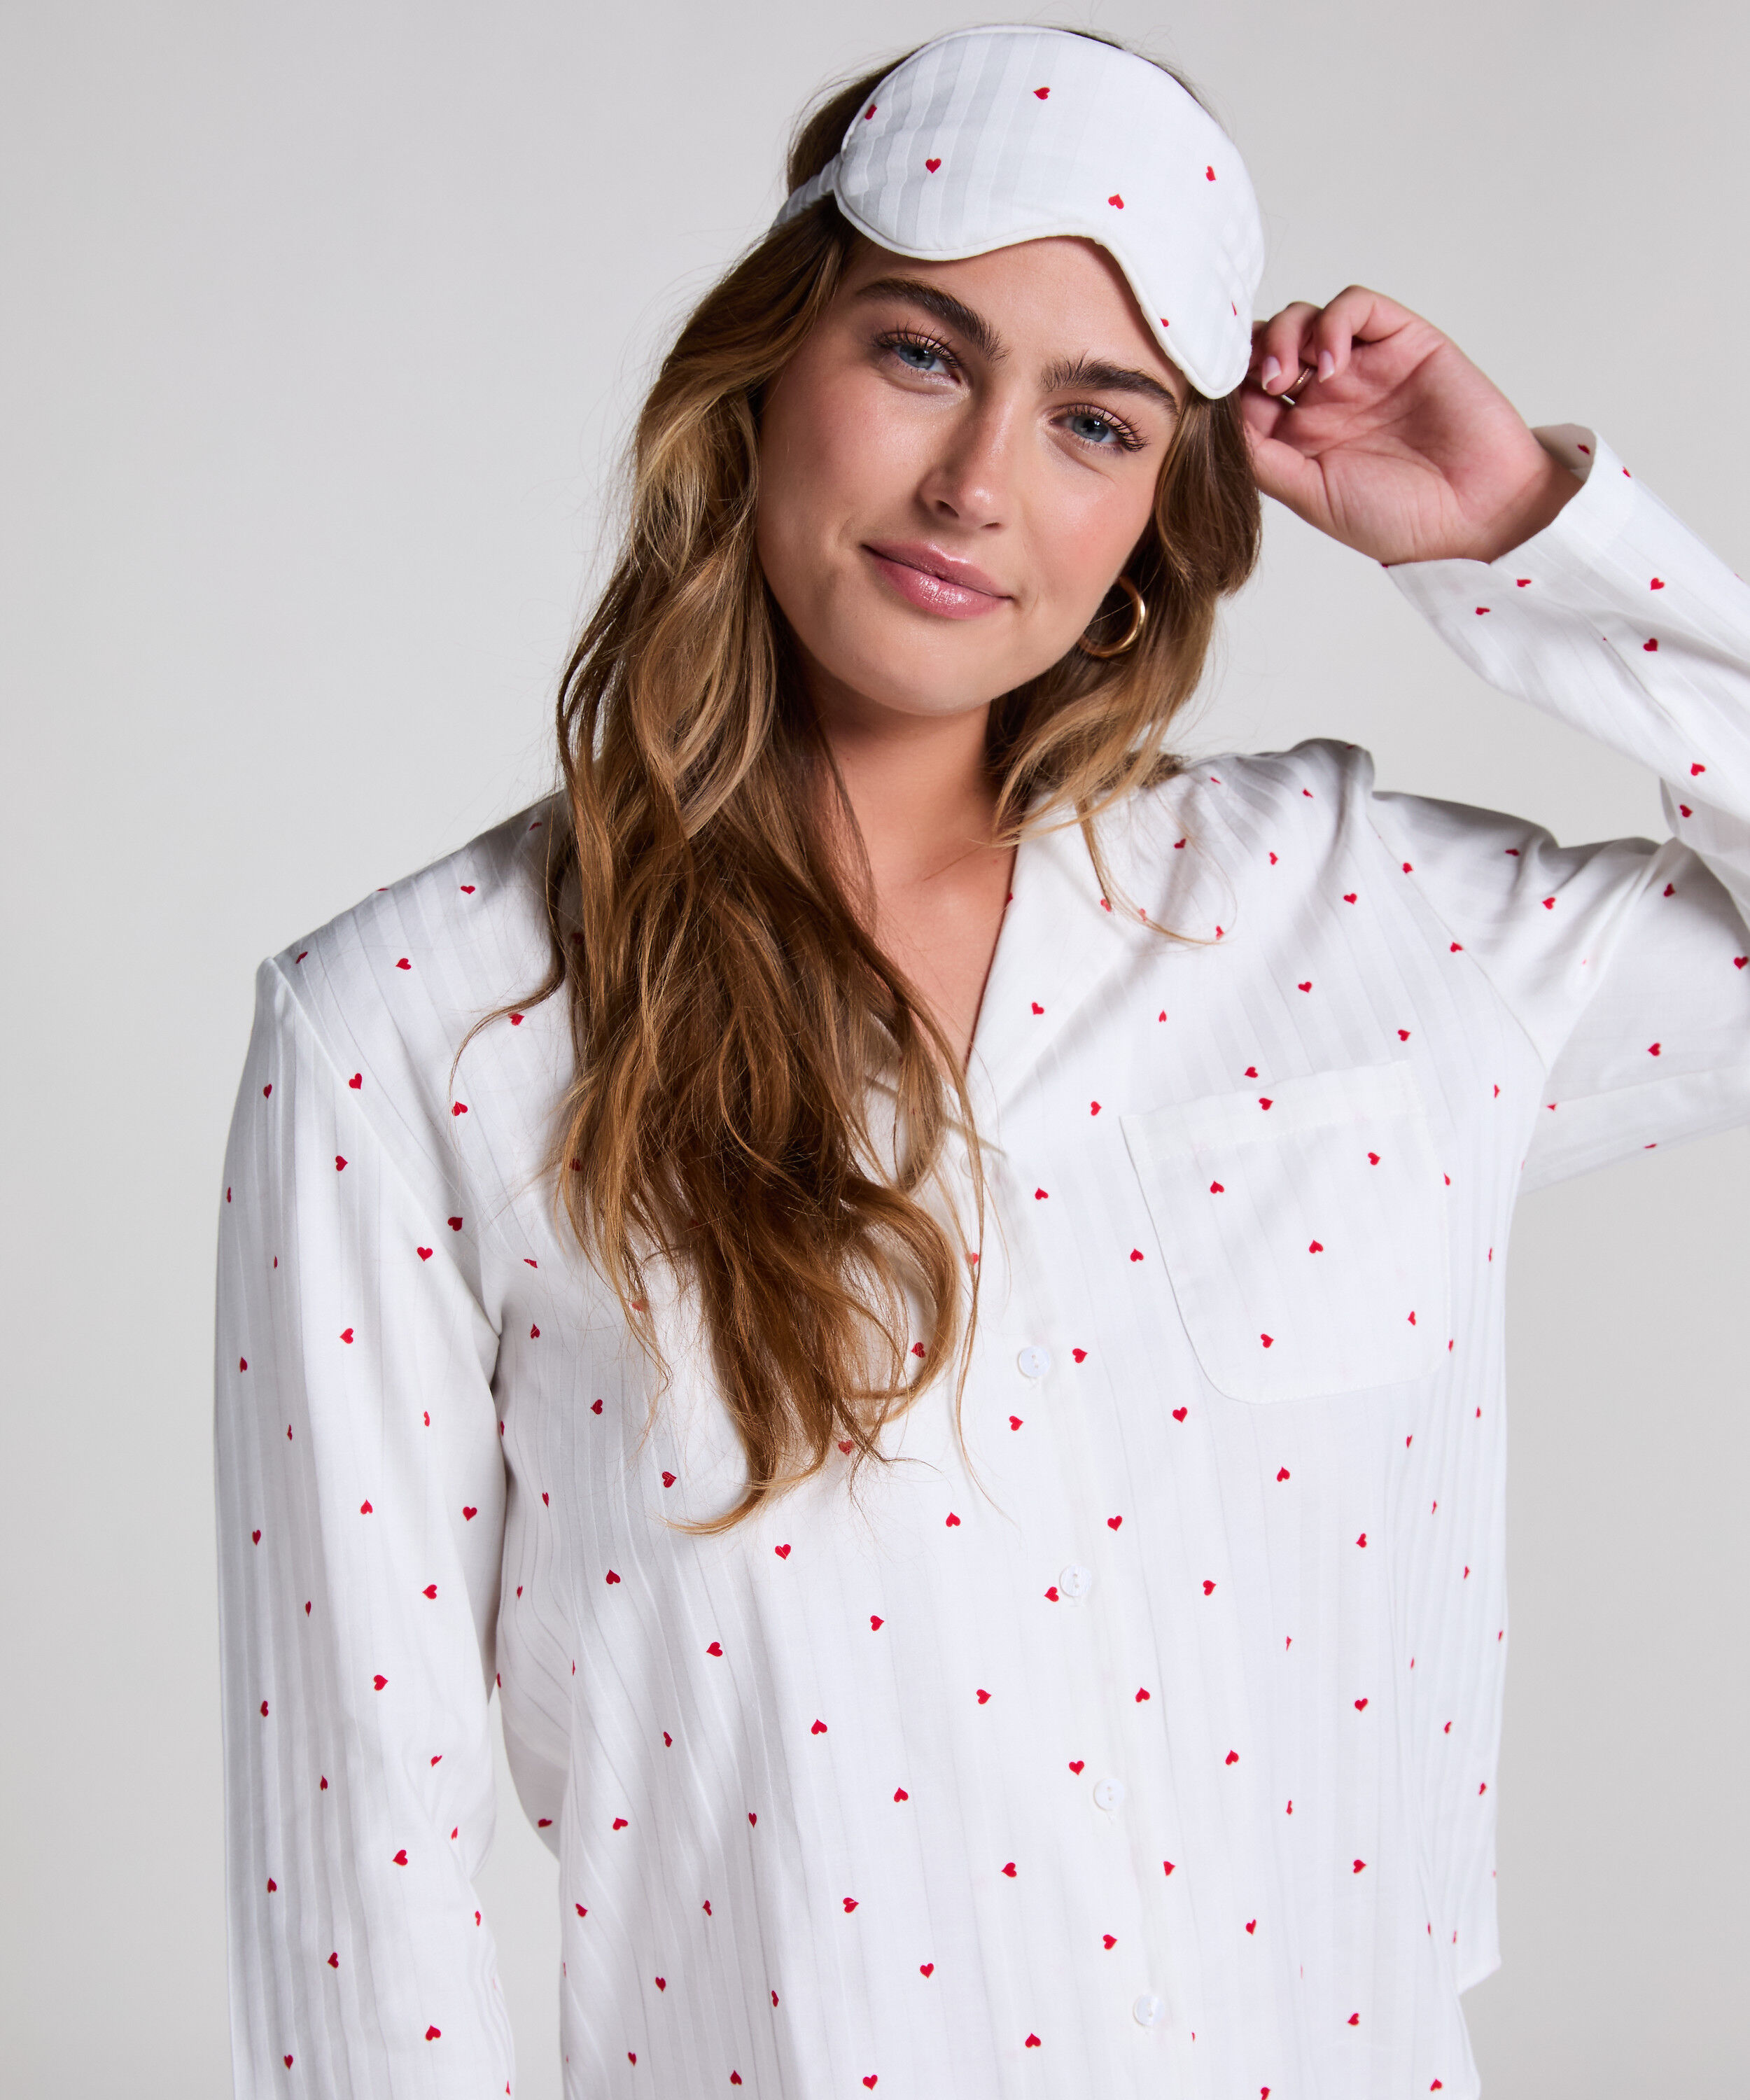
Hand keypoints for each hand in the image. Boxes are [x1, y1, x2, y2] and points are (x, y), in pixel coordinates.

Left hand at [1239, 286, 1579, 565]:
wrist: (1476, 514)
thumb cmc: (1397, 518)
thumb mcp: (1309, 495)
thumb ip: (1261, 457)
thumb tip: (1213, 422)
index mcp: (1297, 438)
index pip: (1244, 392)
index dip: (1224, 384)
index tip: (1213, 396)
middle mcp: (1325, 399)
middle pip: (1268, 347)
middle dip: (1250, 354)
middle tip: (1258, 383)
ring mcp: (1363, 367)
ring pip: (1305, 320)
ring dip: (1285, 335)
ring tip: (1288, 375)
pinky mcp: (1402, 341)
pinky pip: (1356, 307)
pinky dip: (1335, 323)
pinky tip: (1331, 364)